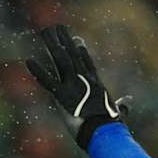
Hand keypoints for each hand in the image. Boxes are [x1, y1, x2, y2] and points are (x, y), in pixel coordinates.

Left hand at [26, 25, 129, 148]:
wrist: (103, 130)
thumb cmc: (110, 125)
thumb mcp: (117, 112)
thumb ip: (122, 106)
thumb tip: (128, 101)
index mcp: (96, 84)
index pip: (87, 64)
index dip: (81, 52)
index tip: (77, 40)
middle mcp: (84, 80)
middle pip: (72, 55)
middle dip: (65, 40)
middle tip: (58, 27)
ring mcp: (72, 85)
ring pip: (60, 60)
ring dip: (52, 44)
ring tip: (45, 31)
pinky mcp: (62, 95)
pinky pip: (47, 81)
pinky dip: (38, 71)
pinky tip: (29, 60)